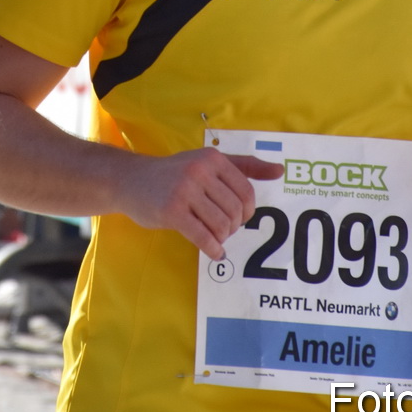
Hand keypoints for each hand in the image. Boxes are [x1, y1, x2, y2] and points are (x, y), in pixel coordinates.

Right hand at [114, 148, 282, 259]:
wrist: (131, 180)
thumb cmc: (174, 173)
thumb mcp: (207, 163)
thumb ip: (245, 166)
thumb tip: (280, 171)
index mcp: (212, 159)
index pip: (247, 191)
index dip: (247, 211)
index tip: (238, 217)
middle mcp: (199, 172)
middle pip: (235, 211)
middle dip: (233, 226)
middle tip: (222, 229)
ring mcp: (184, 191)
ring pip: (221, 225)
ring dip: (222, 238)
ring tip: (214, 237)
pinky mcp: (172, 211)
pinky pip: (203, 237)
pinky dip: (213, 249)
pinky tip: (214, 252)